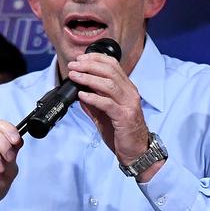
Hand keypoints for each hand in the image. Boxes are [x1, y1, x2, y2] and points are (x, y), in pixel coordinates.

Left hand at [68, 53, 159, 179]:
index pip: (113, 65)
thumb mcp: (104, 113)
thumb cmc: (121, 132)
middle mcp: (130, 93)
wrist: (136, 152)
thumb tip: (79, 92)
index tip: (80, 59)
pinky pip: (108, 104)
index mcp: (126, 88)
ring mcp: (129, 104)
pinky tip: (83, 96)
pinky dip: (94, 98)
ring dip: (89, 79)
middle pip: (110, 71)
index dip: (96, 58)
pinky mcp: (125, 117)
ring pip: (109, 85)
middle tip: (73, 66)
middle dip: (89, 66)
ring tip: (75, 77)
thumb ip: (94, 102)